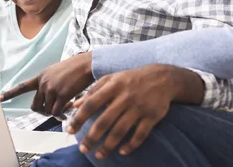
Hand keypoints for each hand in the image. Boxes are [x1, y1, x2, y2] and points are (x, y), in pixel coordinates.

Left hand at [0, 53, 94, 116]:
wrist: (87, 64)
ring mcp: (52, 89)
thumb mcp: (56, 71)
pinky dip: (61, 115)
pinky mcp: (62, 95)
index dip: (10, 94)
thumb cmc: (75, 67)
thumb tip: (49, 98)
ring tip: (65, 110)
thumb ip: (49, 83)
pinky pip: (57, 112)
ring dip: (55, 114)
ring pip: (47, 111)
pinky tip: (68, 111)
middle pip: (35, 106)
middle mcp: (44, 83)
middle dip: (43, 112)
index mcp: (41, 77)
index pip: (22, 86)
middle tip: (54, 112)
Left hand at [67, 64, 182, 159]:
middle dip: (92, 137)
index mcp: (112, 87)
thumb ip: (93, 91)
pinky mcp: (152, 116)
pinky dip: (131, 144)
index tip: (70, 130)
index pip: (91, 103)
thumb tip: (75, 104)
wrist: (162, 78)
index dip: (79, 118)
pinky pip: (140, 134)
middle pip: (105, 121)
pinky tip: (122, 151)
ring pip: (121, 130)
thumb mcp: (111, 79)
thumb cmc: (131, 79)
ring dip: (108, 145)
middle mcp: (124, 98)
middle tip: (83, 149)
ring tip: (98, 155)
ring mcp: (138, 108)